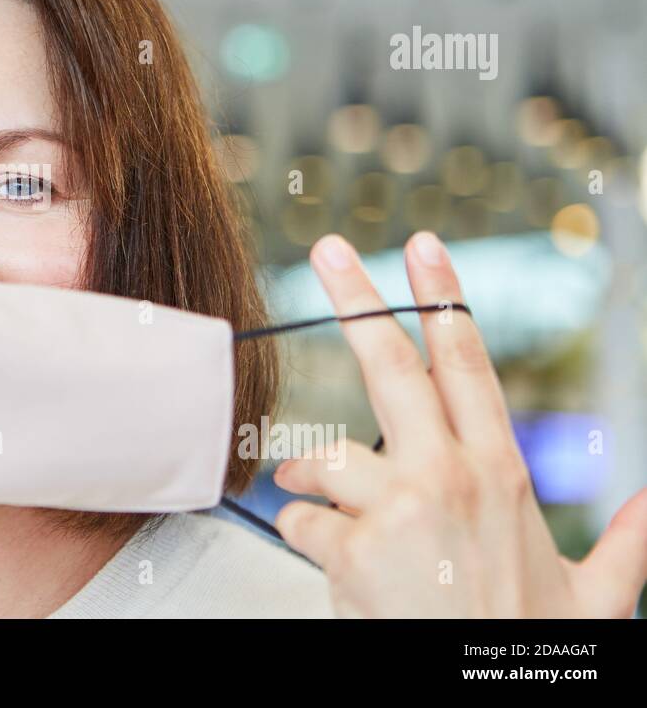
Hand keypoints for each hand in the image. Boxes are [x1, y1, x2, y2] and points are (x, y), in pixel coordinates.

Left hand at [274, 231, 646, 617]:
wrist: (489, 697)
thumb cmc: (526, 645)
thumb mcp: (596, 595)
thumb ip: (627, 543)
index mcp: (501, 472)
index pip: (468, 365)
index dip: (443, 300)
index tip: (423, 248)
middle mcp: (450, 477)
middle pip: (393, 368)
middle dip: (357, 301)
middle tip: (327, 249)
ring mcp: (399, 512)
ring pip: (325, 457)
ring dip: (309, 474)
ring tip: (314, 495)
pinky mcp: (353, 551)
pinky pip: (298, 520)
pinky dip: (302, 532)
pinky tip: (329, 556)